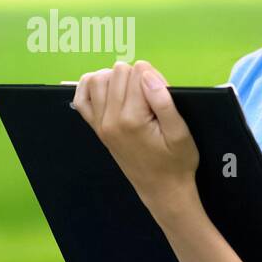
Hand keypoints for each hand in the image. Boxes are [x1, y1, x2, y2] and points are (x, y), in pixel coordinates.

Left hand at [69, 60, 199, 218]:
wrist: (162, 189)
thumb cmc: (176, 162)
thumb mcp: (180, 133)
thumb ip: (164, 101)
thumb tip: (146, 73)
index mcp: (132, 119)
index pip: (139, 72)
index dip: (155, 78)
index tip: (162, 94)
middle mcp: (110, 120)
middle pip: (118, 72)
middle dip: (136, 77)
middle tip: (150, 96)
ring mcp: (100, 124)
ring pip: (98, 78)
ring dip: (115, 78)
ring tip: (132, 91)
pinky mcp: (96, 128)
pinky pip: (82, 98)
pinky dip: (90, 87)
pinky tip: (107, 89)